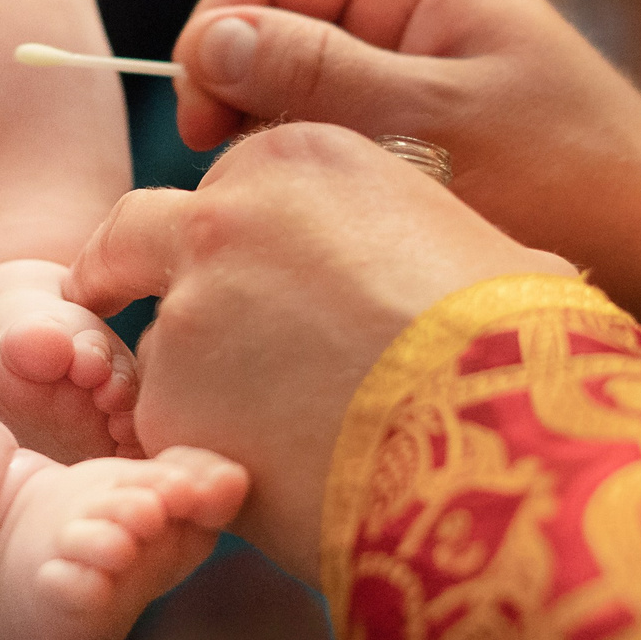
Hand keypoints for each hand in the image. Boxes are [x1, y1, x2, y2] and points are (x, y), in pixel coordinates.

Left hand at [66, 123, 575, 581]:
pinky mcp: (168, 409)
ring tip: (297, 437)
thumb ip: (423, 241)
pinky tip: (290, 480)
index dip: (240, 235)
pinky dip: (213, 456)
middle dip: (130, 269)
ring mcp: (185, 315)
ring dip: (200, 386)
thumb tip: (470, 270)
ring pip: (163, 349)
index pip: (231, 187)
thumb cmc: (517, 340)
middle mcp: (219, 219)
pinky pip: (175, 436)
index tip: (243, 269)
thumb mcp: (478, 248)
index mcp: (297, 158)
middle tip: (123, 302)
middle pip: (140, 237)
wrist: (499, 438)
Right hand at [170, 0, 640, 359]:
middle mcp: (407, 6)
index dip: (216, 43)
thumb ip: (316, 77)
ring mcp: (408, 69)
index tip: (204, 130)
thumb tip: (210, 43)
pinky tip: (329, 222)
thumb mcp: (431, 126)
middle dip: (243, 101)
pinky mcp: (413, 130)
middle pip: (270, 32)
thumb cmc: (569, 180)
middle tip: (247, 181)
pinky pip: (330, 137)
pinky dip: (315, 175)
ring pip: (292, 94)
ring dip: (279, 147)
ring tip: (298, 208)